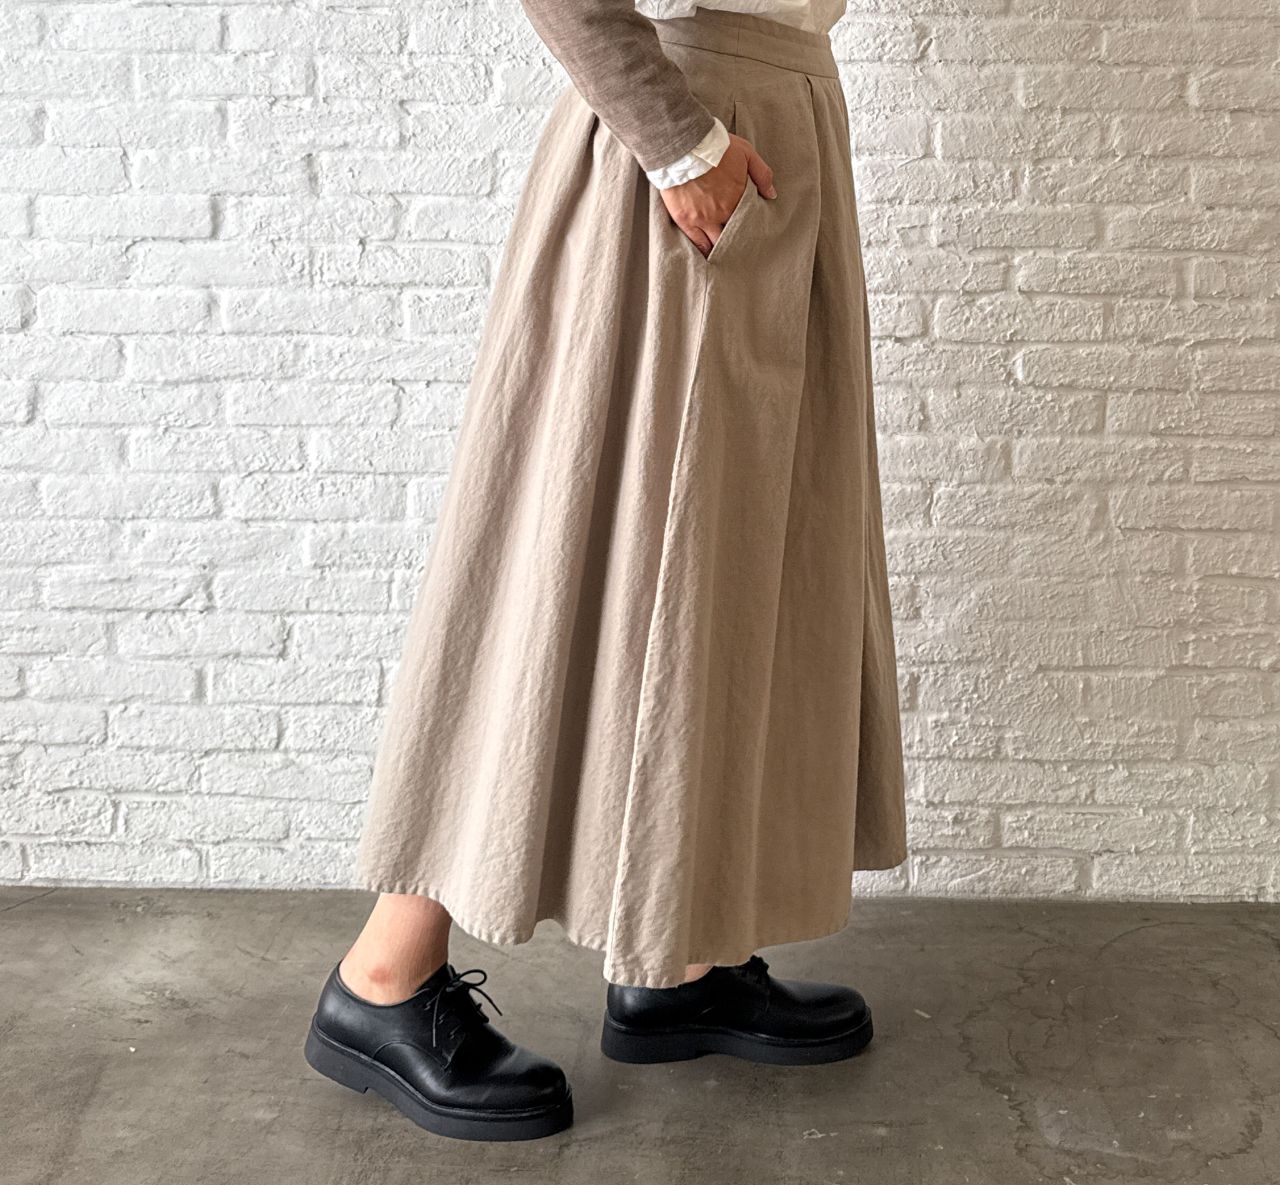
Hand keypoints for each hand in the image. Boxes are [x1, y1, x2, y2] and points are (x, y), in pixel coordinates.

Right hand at [659, 133, 777, 257]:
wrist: (683, 146)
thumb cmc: (715, 146)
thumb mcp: (746, 153)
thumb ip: (762, 174)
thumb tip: (772, 194)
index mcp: (739, 198)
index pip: (749, 219)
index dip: (751, 225)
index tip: (754, 231)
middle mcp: (723, 212)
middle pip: (734, 233)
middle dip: (739, 241)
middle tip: (743, 248)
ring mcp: (704, 219)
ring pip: (716, 242)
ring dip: (722, 248)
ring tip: (727, 257)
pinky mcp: (686, 221)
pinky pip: (697, 243)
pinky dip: (705, 251)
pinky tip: (709, 257)